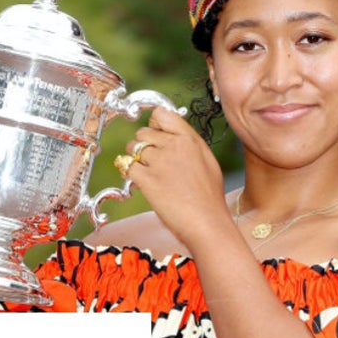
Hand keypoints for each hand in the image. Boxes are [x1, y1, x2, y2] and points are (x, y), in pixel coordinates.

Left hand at [121, 106, 229, 248]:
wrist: (207, 222)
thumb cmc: (209, 198)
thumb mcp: (206, 162)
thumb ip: (188, 146)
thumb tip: (173, 138)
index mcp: (191, 139)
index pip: (162, 115)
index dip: (153, 123)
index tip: (153, 132)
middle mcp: (174, 145)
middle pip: (143, 132)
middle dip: (142, 145)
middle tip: (148, 160)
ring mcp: (160, 161)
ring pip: (133, 148)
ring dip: (134, 159)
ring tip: (146, 173)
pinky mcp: (147, 179)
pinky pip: (128, 167)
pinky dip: (130, 174)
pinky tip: (140, 183)